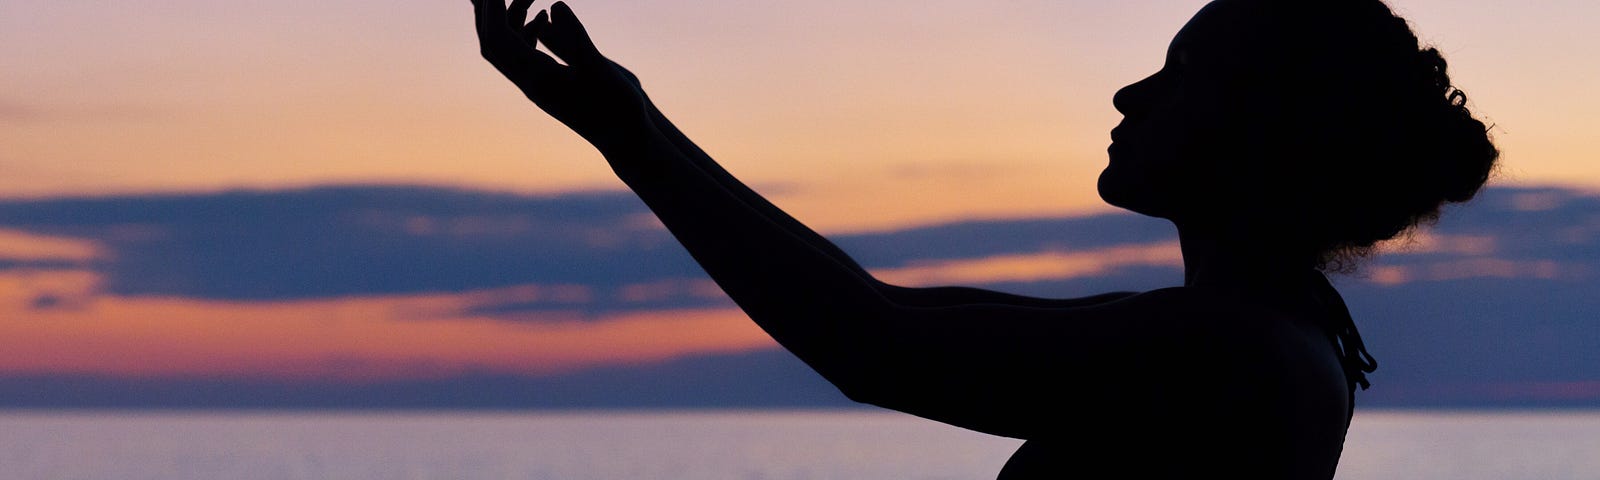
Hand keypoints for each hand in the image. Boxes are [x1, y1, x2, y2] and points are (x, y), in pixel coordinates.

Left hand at [473, 0, 650, 149]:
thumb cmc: (617, 107)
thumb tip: (553, 6)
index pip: (499, 38)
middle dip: (490, 11)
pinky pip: (524, 54)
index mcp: (538, 78)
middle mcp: (531, 82)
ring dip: (510, 18)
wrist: (625, 138)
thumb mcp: (598, 67)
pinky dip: (525, 31)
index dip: (493, 7)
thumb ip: (575, 37)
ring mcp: (538, 84)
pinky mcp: (549, 84)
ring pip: (508, 48)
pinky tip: (543, 17)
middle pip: (493, 43)